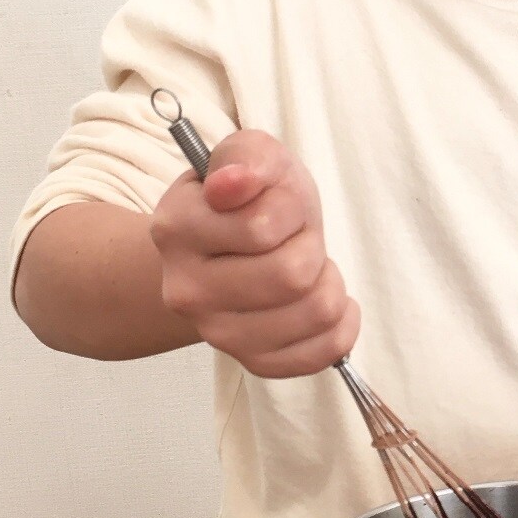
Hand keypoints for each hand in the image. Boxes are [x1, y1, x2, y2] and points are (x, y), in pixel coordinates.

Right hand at [150, 129, 359, 376]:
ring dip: (330, 283)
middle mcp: (186, 289)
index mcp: (176, 228)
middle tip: (297, 239)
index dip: (291, 208)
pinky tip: (326, 302)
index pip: (261, 226)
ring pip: (314, 312)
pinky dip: (341, 325)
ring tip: (309, 268)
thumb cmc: (251, 199)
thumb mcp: (253, 155)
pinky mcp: (251, 362)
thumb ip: (246, 157)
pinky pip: (321, 351)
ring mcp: (216, 333)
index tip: (280, 204)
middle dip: (312, 246)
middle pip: (292, 274)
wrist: (230, 249)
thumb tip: (231, 183)